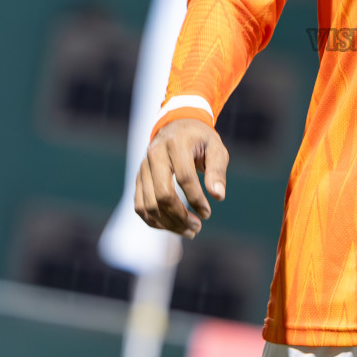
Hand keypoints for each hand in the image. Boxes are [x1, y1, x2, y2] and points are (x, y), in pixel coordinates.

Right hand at [134, 116, 228, 238]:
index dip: (196, 199)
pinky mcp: (138, 178)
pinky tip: (172, 227)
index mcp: (176, 144)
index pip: (184, 177)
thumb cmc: (201, 139)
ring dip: (168, 223)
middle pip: (162, 194)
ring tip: (189, 231)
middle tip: (197, 228)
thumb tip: (218, 196)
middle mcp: (155, 155)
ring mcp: (143, 168)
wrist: (177, 126)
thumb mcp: (216, 148)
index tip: (207, 214)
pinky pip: (140, 206)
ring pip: (149, 204)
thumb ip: (218, 171)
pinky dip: (154, 221)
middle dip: (180, 216)